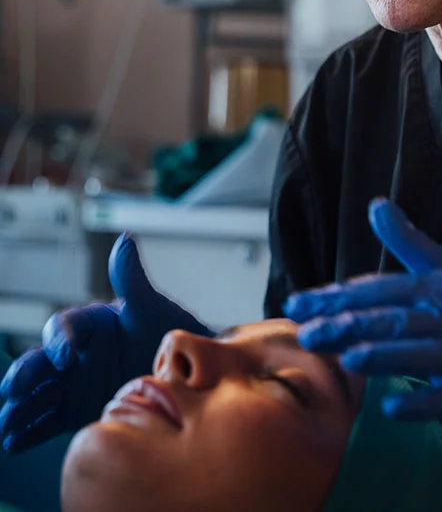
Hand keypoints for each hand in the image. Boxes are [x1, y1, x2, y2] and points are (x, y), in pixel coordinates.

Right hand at [0, 233, 213, 452]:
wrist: (185, 372)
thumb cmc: (166, 331)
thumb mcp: (151, 307)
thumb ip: (132, 279)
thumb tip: (124, 239)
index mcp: (88, 325)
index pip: (64, 327)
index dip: (60, 339)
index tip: (66, 355)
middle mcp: (73, 354)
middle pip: (37, 362)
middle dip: (23, 374)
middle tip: (15, 389)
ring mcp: (71, 384)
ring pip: (33, 394)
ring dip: (18, 405)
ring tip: (9, 420)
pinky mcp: (73, 412)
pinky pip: (42, 422)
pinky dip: (25, 430)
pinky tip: (15, 441)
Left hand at [284, 198, 441, 419]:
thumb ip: (408, 240)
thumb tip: (375, 205)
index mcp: (435, 287)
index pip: (378, 290)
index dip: (337, 296)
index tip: (297, 306)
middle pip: (394, 320)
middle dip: (349, 326)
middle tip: (307, 335)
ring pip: (420, 354)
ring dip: (385, 356)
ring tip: (348, 358)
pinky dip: (423, 404)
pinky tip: (392, 408)